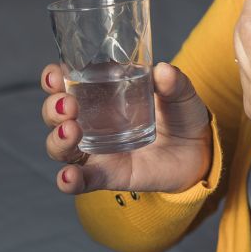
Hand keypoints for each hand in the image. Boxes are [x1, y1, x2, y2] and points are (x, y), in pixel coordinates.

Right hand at [41, 62, 211, 194]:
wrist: (198, 151)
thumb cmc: (181, 115)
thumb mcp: (181, 94)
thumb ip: (174, 83)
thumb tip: (163, 71)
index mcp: (100, 94)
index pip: (64, 83)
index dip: (52, 79)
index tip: (55, 75)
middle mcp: (90, 122)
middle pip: (55, 115)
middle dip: (53, 109)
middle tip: (69, 104)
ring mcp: (96, 150)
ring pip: (60, 147)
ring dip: (58, 139)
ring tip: (71, 130)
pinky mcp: (107, 175)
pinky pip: (81, 180)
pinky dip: (69, 180)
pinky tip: (68, 177)